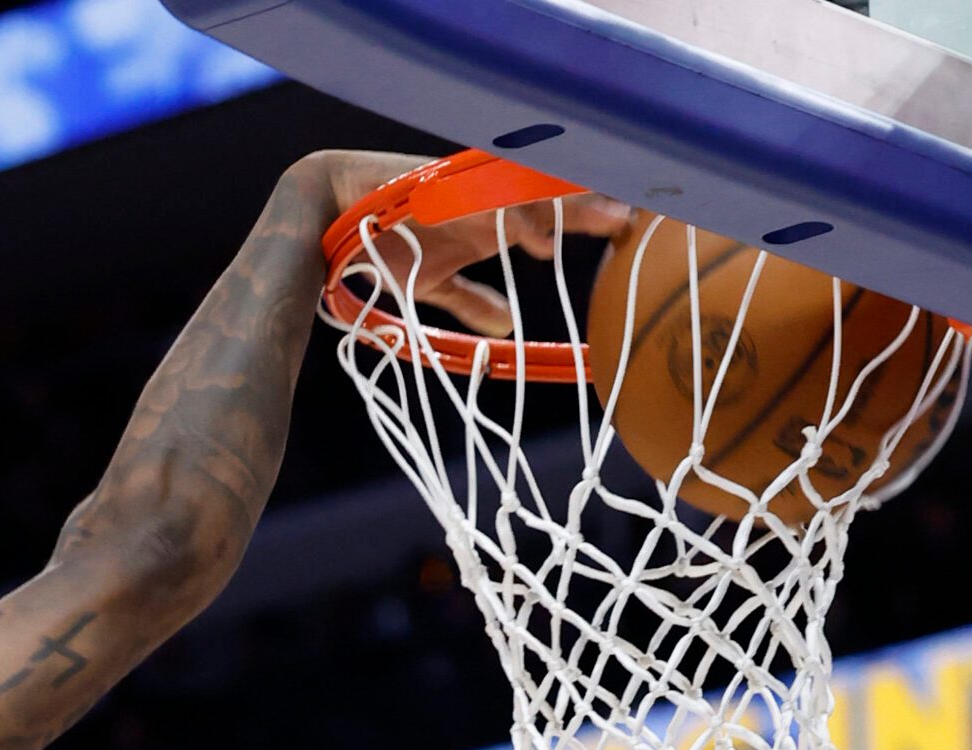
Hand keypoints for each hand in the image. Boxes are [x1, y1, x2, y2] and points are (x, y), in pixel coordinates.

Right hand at [303, 149, 628, 336]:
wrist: (329, 214)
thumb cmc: (380, 243)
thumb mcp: (434, 283)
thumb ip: (470, 302)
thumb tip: (506, 331)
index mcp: (490, 221)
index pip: (551, 212)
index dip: (590, 215)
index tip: (631, 229)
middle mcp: (484, 205)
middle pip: (550, 199)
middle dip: (594, 205)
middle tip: (642, 216)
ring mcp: (462, 199)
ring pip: (526, 195)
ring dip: (566, 208)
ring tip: (613, 222)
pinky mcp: (437, 200)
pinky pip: (483, 207)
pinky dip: (513, 224)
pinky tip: (541, 241)